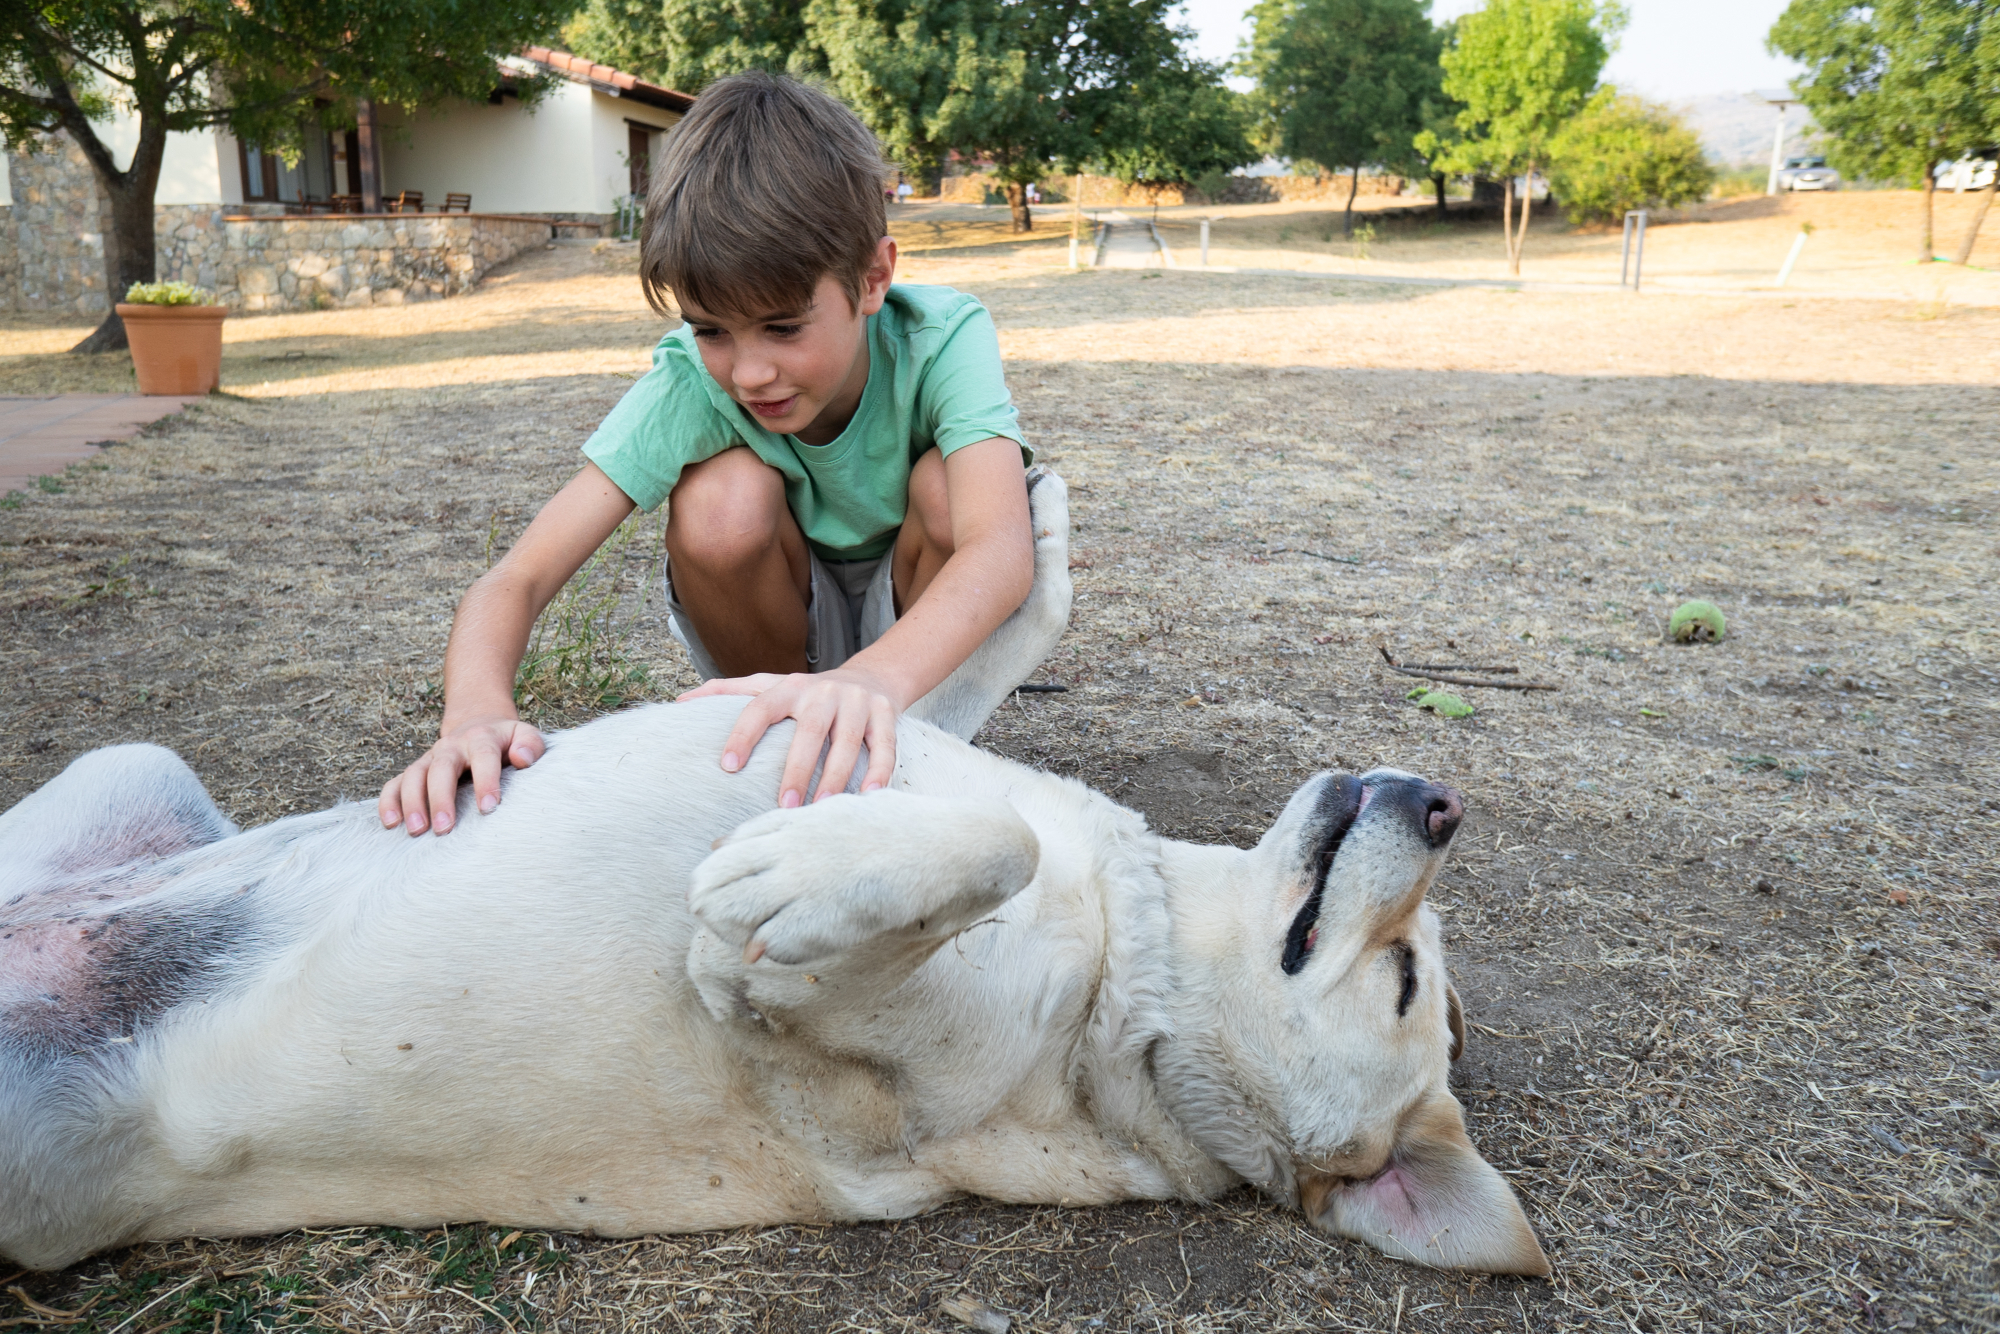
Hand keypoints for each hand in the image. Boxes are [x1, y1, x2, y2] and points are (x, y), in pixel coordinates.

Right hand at [378, 716, 544, 835]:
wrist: (479, 723)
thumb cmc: (507, 740)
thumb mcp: (525, 734)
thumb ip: (531, 745)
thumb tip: (522, 758)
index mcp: (482, 738)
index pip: (484, 757)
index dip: (485, 781)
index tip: (489, 808)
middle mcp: (452, 746)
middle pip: (441, 768)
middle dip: (441, 798)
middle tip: (444, 829)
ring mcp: (431, 758)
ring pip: (414, 775)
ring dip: (412, 803)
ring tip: (417, 831)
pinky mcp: (416, 770)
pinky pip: (395, 783)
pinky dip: (389, 802)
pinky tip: (391, 824)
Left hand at [678, 667, 899, 807]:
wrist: (872, 677)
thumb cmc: (809, 693)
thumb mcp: (770, 685)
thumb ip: (728, 693)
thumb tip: (680, 704)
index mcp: (790, 688)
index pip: (761, 706)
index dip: (744, 734)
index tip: (729, 767)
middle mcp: (824, 692)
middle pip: (809, 732)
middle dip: (797, 770)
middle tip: (784, 807)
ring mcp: (857, 703)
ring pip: (848, 743)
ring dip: (836, 777)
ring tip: (822, 809)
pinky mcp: (886, 715)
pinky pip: (885, 747)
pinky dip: (879, 773)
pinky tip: (867, 798)